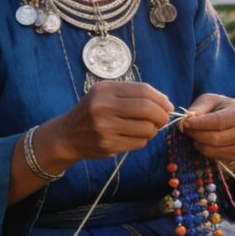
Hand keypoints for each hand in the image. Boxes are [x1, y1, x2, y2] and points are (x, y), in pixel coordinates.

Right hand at [40, 81, 172, 161]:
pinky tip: (135, 136)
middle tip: (164, 119)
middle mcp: (103, 107)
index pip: (143, 91)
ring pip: (146, 129)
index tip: (168, 105)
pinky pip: (138, 143)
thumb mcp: (105, 94)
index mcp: (104, 90)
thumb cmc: (92, 111)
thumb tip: (165, 102)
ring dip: (153, 129)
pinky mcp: (107, 145)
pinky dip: (143, 140)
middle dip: (161, 115)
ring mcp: (104, 128)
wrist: (67, 135)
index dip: (161, 99)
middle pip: (147, 109)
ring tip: (148, 127)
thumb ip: (132, 94)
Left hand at [180, 93, 234, 167]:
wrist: (234, 122)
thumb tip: (189, 117)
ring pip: (213, 149)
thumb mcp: (210, 101)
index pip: (219, 121)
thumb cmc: (219, 108)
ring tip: (192, 134)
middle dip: (196, 134)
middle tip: (185, 129)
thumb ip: (199, 107)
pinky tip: (200, 141)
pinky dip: (202, 149)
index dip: (200, 124)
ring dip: (197, 142)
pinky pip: (213, 156)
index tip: (185, 123)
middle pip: (216, 138)